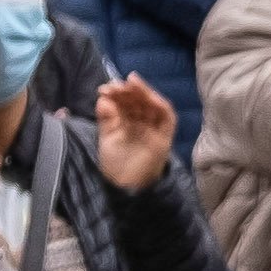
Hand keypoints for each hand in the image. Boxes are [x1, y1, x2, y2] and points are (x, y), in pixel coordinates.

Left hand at [89, 71, 178, 192]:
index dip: (117, 93)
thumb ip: (106, 119)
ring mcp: (154, 128)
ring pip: (153, 105)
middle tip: (116, 84)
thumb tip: (103, 98)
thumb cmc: (116, 164)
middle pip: (139, 100)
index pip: (125, 102)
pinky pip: (167, 117)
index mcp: (127, 122)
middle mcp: (142, 122)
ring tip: (131, 83)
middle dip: (129, 90)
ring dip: (144, 92)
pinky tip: (150, 97)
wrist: (126, 186)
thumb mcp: (107, 137)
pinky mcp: (164, 136)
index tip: (104, 89)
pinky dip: (161, 105)